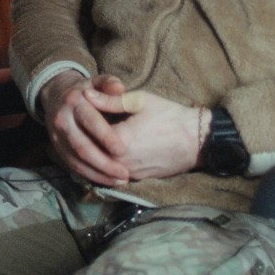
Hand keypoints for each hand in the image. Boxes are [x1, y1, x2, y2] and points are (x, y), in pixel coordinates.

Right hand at [39, 70, 133, 186]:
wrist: (57, 96)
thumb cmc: (87, 90)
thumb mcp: (97, 81)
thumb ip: (109, 83)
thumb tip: (119, 88)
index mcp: (74, 102)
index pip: (90, 121)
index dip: (106, 137)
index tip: (123, 150)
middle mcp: (62, 121)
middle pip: (82, 147)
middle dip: (104, 163)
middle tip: (124, 174)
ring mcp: (56, 137)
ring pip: (76, 161)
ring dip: (98, 174)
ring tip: (120, 181)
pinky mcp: (57, 149)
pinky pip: (72, 166)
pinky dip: (90, 175)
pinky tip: (107, 181)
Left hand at [84, 80, 205, 181]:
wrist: (195, 141)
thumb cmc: (168, 116)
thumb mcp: (139, 101)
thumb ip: (110, 100)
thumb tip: (86, 95)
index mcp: (119, 141)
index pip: (88, 132)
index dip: (83, 120)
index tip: (80, 110)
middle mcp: (120, 162)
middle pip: (91, 152)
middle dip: (84, 138)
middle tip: (79, 125)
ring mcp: (128, 173)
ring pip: (100, 165)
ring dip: (93, 152)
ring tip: (89, 136)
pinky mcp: (136, 179)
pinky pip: (112, 172)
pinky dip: (105, 162)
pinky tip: (104, 149)